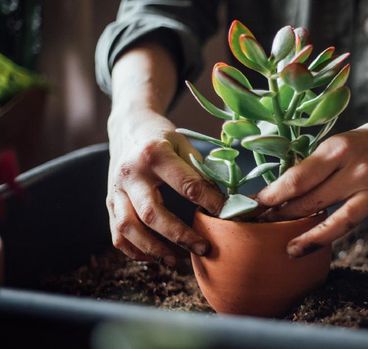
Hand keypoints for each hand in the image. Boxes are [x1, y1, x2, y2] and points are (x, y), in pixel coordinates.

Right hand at [106, 108, 224, 265]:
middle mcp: (130, 173)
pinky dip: (135, 250)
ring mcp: (115, 190)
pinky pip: (117, 234)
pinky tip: (156, 256)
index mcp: (154, 154)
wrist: (127, 127)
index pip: (186, 185)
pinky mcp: (109, 202)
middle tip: (204, 248)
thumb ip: (201, 171)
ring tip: (177, 261)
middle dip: (180, 235)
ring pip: (129, 228)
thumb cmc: (163, 138)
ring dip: (154, 249)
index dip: (210, 202)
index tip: (226, 215)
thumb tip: (225, 202)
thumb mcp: (184, 144)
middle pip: (152, 213)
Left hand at [257, 118, 367, 257]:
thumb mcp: (337, 143)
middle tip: (264, 230)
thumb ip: (313, 166)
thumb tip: (277, 192)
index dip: (273, 195)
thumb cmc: (367, 142)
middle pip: (316, 199)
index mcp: (338, 150)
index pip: (299, 178)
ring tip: (293, 250)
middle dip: (285, 216)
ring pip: (347, 219)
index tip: (253, 207)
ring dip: (317, 237)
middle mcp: (359, 169)